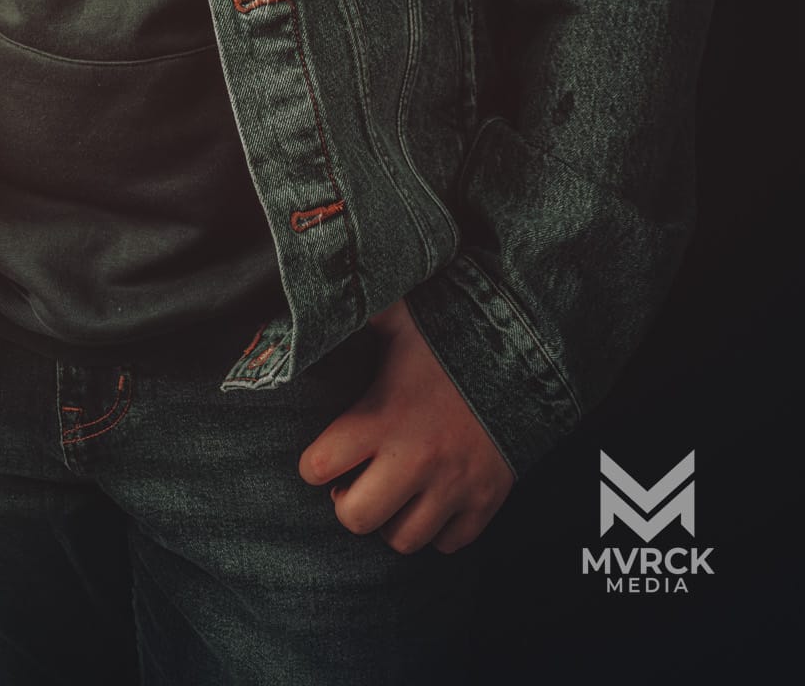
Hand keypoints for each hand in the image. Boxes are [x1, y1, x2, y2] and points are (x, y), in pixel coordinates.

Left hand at [297, 296, 514, 553]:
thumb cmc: (451, 336)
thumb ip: (358, 312)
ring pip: (402, 540)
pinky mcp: (486, 501)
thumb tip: (322, 296)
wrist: (526, 352)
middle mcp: (415, 459)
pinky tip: (433, 498)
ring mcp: (453, 485)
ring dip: (393, 519)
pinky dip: (438, 529)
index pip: (317, 466)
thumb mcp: (399, 318)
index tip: (325, 453)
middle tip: (358, 479)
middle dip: (349, 502)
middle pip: (355, 519)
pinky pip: (449, 543)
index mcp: (382, 416)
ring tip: (395, 491)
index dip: (313, 463)